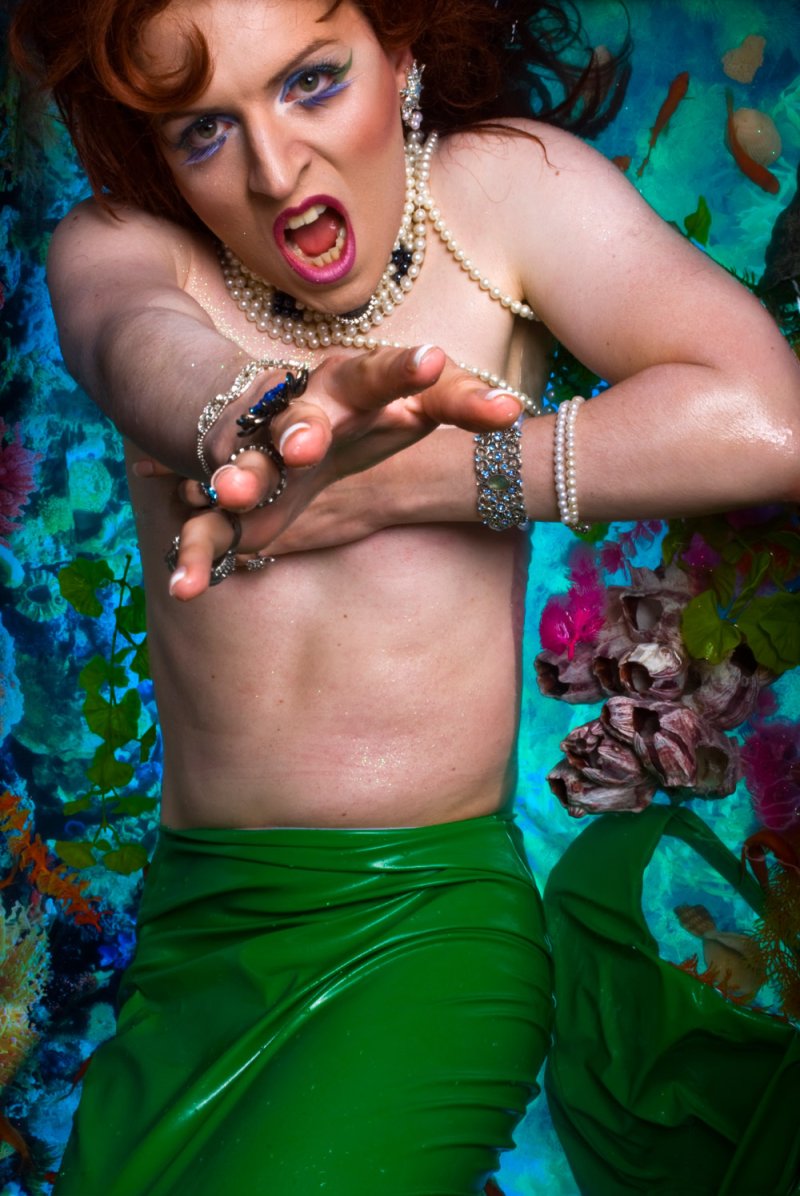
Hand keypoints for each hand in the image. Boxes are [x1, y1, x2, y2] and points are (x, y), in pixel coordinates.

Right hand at [146, 345, 522, 598]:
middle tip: (306, 446)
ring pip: (245, 467)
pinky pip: (207, 530)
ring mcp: (260, 460)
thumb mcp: (413, 404)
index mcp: (348, 387)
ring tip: (235, 493)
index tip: (434, 363)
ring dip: (240, 478)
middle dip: (300, 429)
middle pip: (299, 418)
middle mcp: (300, 417)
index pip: (383, 375)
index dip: (406, 373)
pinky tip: (186, 588)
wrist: (279, 431)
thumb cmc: (366, 416)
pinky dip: (195, 556)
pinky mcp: (232, 506)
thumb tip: (516, 411)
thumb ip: (460, 402)